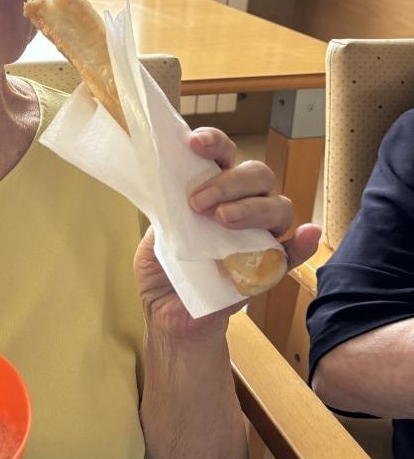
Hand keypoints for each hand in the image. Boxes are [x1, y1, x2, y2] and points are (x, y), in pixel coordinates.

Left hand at [134, 127, 320, 333]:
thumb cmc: (163, 271)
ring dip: (253, 208)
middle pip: (257, 175)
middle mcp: (242, 205)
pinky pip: (293, 254)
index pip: (223, 155)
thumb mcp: (153, 239)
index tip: (194, 144)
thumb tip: (172, 193)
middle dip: (229, 182)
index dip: (214, 142)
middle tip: (198, 202)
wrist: (168, 317)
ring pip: (277, 207)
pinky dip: (303, 244)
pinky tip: (306, 234)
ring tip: (222, 220)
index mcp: (213, 190)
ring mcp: (258, 236)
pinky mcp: (268, 269)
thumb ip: (166, 215)